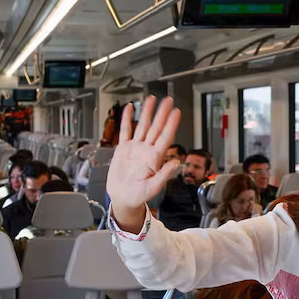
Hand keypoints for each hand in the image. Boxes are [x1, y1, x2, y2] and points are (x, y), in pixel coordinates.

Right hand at [108, 96, 181, 231]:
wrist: (122, 198)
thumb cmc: (138, 196)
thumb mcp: (152, 188)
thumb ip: (164, 175)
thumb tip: (176, 164)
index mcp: (154, 159)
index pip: (165, 137)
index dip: (171, 124)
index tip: (176, 112)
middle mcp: (146, 151)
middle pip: (156, 128)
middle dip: (162, 113)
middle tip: (168, 100)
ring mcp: (135, 148)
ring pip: (142, 126)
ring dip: (147, 113)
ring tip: (151, 100)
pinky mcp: (123, 149)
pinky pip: (125, 131)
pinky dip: (127, 120)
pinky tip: (129, 109)